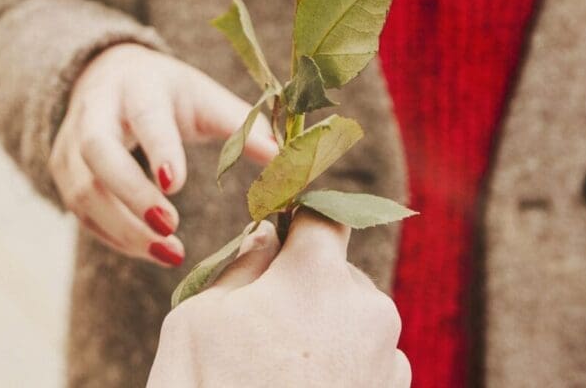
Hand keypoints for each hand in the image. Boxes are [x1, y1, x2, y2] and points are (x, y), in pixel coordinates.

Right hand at [50, 43, 279, 265]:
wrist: (106, 76)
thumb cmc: (166, 94)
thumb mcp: (203, 98)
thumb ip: (241, 127)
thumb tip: (287, 166)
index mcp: (138, 86)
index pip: (144, 116)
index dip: (158, 149)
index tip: (176, 184)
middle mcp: (95, 111)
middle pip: (98, 152)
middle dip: (131, 193)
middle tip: (169, 225)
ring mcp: (71, 143)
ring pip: (83, 190)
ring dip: (124, 228)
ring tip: (170, 253)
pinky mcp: (63, 173)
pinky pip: (81, 212)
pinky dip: (114, 237)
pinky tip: (150, 250)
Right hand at [146, 213, 410, 386]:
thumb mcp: (198, 319)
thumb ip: (239, 266)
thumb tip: (265, 238)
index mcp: (318, 275)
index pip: (323, 215)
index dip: (297, 220)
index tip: (276, 232)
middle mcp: (368, 308)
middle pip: (337, 272)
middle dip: (304, 286)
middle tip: (258, 323)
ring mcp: (387, 358)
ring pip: (354, 318)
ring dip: (323, 329)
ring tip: (275, 369)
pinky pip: (368, 360)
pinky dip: (340, 366)